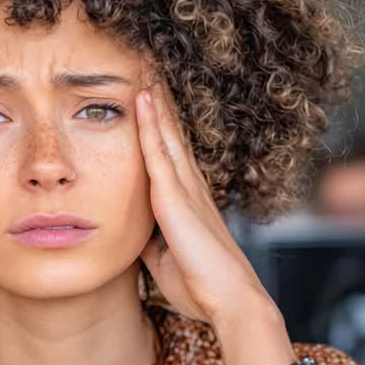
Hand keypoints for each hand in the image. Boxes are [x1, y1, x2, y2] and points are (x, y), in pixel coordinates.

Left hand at [133, 80, 274, 325]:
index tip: (150, 94)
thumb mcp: (164, 261)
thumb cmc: (202, 288)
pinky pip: (158, 152)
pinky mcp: (176, 198)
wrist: (230, 302)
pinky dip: (151, 123)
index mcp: (189, 201)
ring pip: (167, 132)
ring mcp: (186, 189)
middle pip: (172, 132)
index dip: (161, 123)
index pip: (170, 152)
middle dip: (160, 98)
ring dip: (156, 98)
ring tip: (146, 64)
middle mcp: (190, 187)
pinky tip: (143, 97)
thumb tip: (135, 236)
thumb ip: (151, 242)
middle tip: (149, 63)